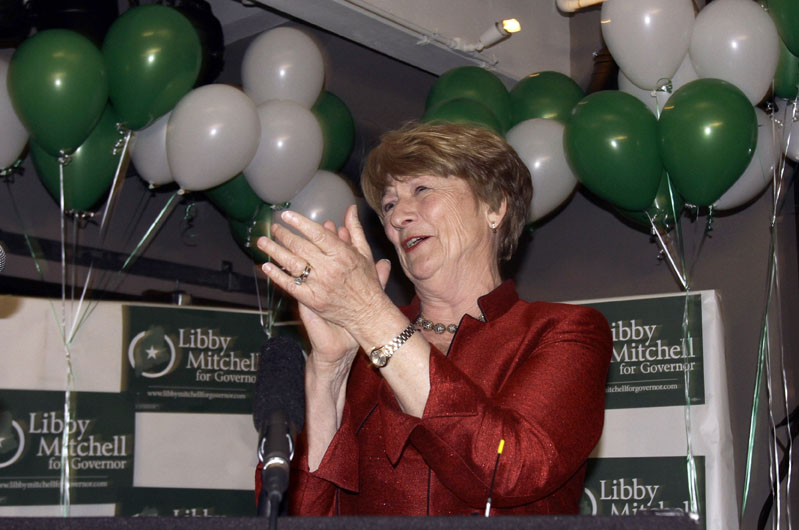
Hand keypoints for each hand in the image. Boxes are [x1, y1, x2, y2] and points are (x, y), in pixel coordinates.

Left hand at [257, 205, 393, 346]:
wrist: (367, 314)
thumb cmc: (367, 282)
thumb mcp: (365, 253)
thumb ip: (355, 229)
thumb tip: (350, 208)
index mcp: (343, 254)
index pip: (317, 234)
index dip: (300, 223)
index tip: (286, 215)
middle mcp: (329, 268)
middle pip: (300, 247)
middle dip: (283, 235)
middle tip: (274, 227)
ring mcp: (319, 285)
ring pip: (292, 264)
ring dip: (274, 251)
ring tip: (262, 242)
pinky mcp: (312, 300)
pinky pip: (290, 285)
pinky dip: (277, 275)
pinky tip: (266, 266)